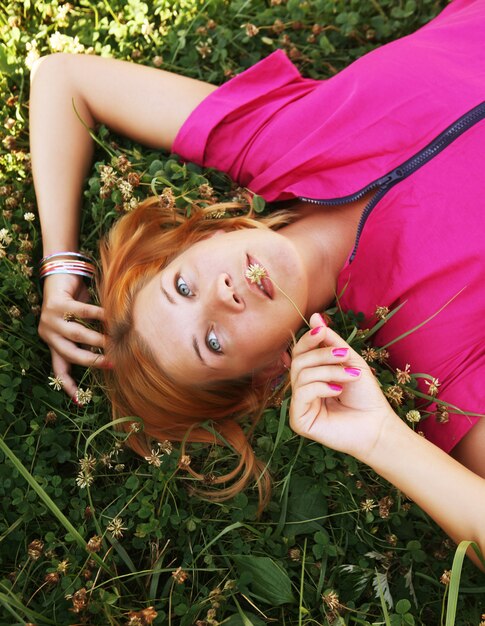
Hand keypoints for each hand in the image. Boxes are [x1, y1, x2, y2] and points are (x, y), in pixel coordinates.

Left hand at [38, 273, 108, 398]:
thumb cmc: (74, 301)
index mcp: (53, 343)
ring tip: (113, 340)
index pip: (59, 370)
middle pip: (69, 354)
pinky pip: (81, 311)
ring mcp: (49, 319)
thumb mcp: (79, 323)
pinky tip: (110, 316)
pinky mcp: (55, 303)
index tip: (79, 402)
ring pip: (75, 334)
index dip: (68, 386)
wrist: (60, 274)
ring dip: (96, 339)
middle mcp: (48, 334)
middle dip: (90, 360)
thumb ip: (88, 338)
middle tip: (110, 363)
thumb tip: (111, 352)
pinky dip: (98, 315)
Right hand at [289, 313, 397, 462]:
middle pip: (298, 361)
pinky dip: (321, 387)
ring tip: (351, 376)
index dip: (308, 339)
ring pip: (302, 375)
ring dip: (329, 371)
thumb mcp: (349, 360)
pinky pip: (302, 393)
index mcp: (311, 376)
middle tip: (345, 356)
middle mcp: (301, 390)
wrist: (378, 425)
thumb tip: (314, 316)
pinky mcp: (299, 421)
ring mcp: (299, 406)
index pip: (299, 353)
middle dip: (322, 355)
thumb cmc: (366, 395)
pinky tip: (338, 391)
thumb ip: (330, 341)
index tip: (322, 331)